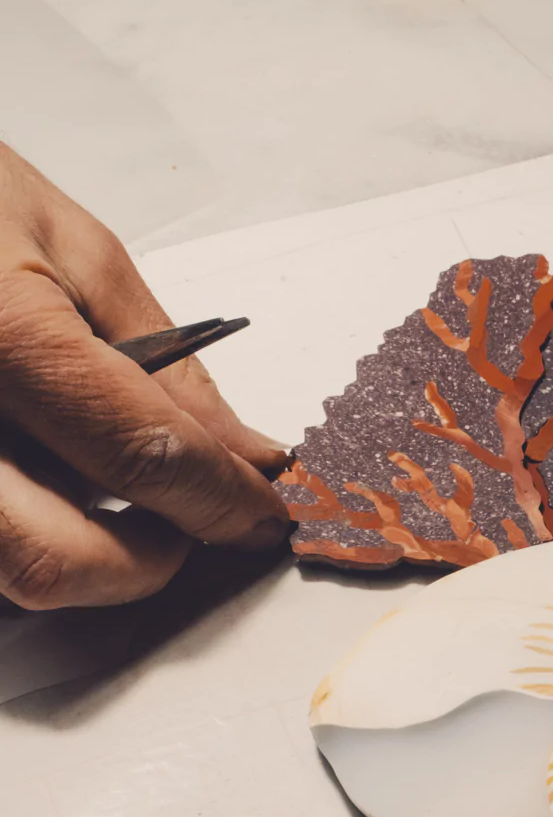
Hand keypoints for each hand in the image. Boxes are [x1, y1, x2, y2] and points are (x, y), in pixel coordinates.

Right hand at [0, 144, 289, 608]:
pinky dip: (25, 529)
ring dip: (80, 556)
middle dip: (144, 561)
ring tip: (113, 493)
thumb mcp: (70, 247)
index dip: (220, 498)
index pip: (139, 455)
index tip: (262, 512)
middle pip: (50, 559)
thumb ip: (166, 365)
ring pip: (4, 570)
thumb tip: (242, 454)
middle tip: (190, 525)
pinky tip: (45, 479)